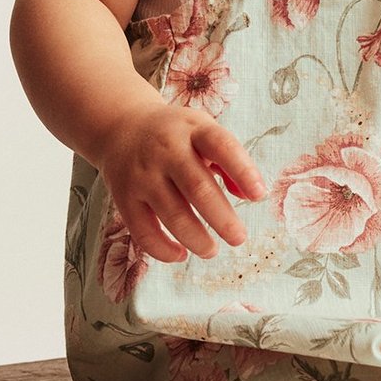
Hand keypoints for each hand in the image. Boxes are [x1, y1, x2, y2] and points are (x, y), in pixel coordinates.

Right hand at [96, 102, 267, 262]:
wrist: (121, 126)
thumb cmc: (176, 136)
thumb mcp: (204, 132)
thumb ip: (230, 160)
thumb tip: (251, 196)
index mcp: (193, 130)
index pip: (222, 146)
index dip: (243, 171)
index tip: (259, 195)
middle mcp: (166, 150)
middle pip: (197, 187)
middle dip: (222, 218)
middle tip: (239, 238)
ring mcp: (143, 174)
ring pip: (172, 214)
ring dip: (196, 239)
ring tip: (212, 250)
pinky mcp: (125, 197)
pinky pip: (143, 230)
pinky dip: (163, 249)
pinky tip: (181, 254)